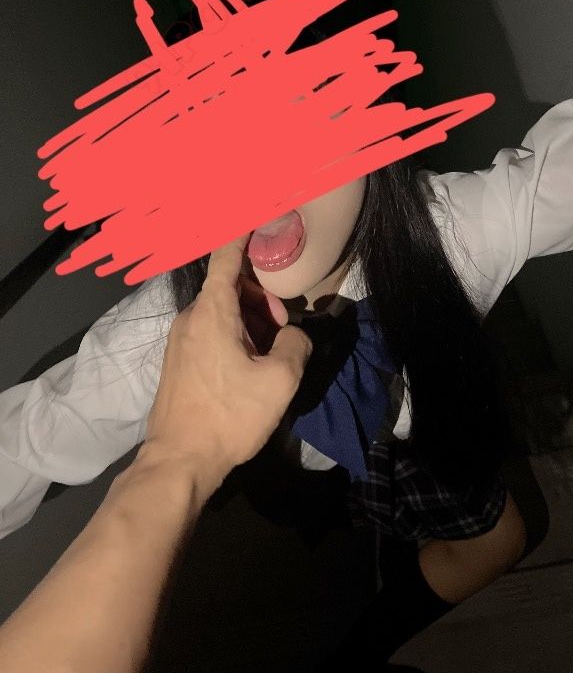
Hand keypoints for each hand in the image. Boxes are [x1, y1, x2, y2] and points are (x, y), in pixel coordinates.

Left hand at [141, 235, 311, 495]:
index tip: (253, 212)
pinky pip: (210, 332)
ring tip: (269, 355)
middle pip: (230, 287)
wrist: (179, 460)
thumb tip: (292, 336)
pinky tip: (248, 368)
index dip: (242, 233)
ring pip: (222, 312)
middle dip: (261, 298)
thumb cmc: (229, 416)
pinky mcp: (178, 361)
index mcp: (212, 312)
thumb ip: (296, 344)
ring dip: (250, 321)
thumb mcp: (280, 380)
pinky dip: (234, 336)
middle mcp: (190, 318)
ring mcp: (180, 340)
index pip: (227, 257)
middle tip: (281, 330)